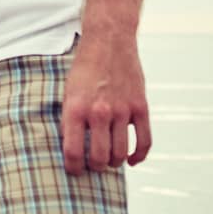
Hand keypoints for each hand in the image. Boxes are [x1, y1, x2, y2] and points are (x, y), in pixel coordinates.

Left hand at [61, 33, 151, 173]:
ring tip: (109, 161)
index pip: (73, 150)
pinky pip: (144, 141)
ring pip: (120, 152)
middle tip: (93, 166)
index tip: (74, 171)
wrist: (108, 42)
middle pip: (99, 157)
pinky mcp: (140, 107)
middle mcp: (99, 112)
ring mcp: (122, 111)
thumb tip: (72, 144)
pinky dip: (139, 155)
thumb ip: (70, 117)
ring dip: (114, 162)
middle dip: (95, 167)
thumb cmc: (84, 67)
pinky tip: (132, 160)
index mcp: (75, 108)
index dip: (73, 167)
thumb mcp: (68, 91)